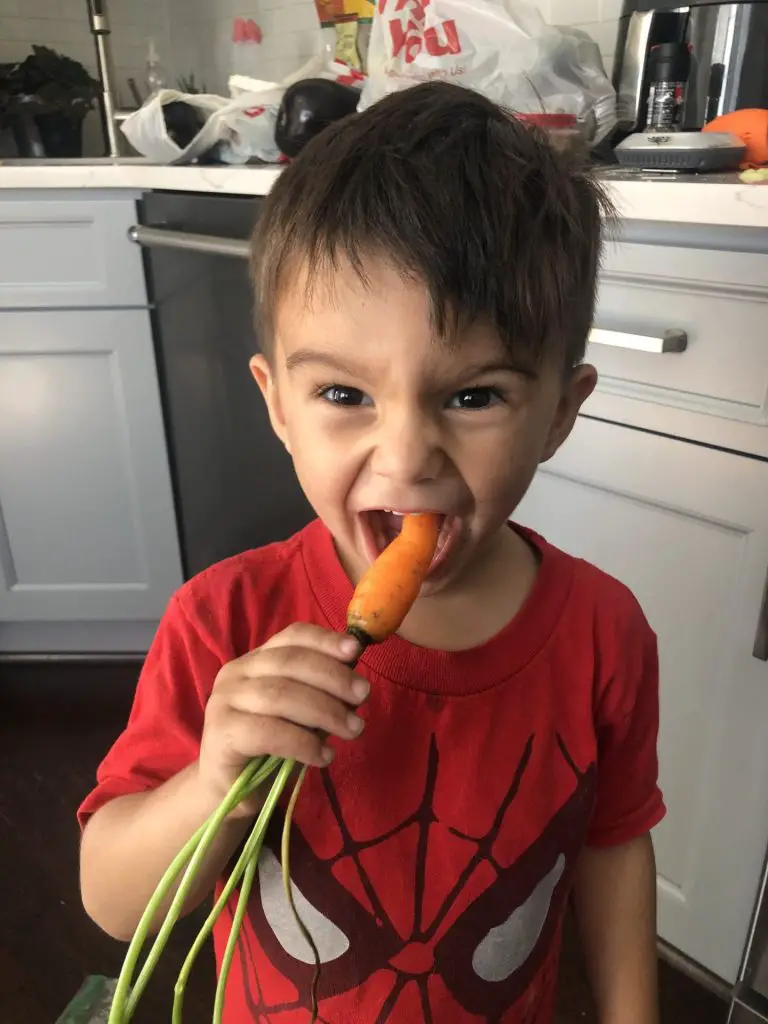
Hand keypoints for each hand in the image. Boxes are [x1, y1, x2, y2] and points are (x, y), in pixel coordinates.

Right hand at [199, 624, 369, 813]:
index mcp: (256, 660)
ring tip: (353, 729)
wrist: (229, 790)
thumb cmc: (271, 748)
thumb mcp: (303, 714)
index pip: (292, 637)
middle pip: (290, 662)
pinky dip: (303, 742)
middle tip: (363, 696)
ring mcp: (224, 701)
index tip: (356, 650)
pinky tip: (324, 756)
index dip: (325, 640)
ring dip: (325, 710)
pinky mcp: (222, 734)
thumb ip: (323, 693)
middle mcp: (236, 673)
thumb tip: (356, 679)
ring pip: (281, 695)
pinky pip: (269, 732)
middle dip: (333, 677)